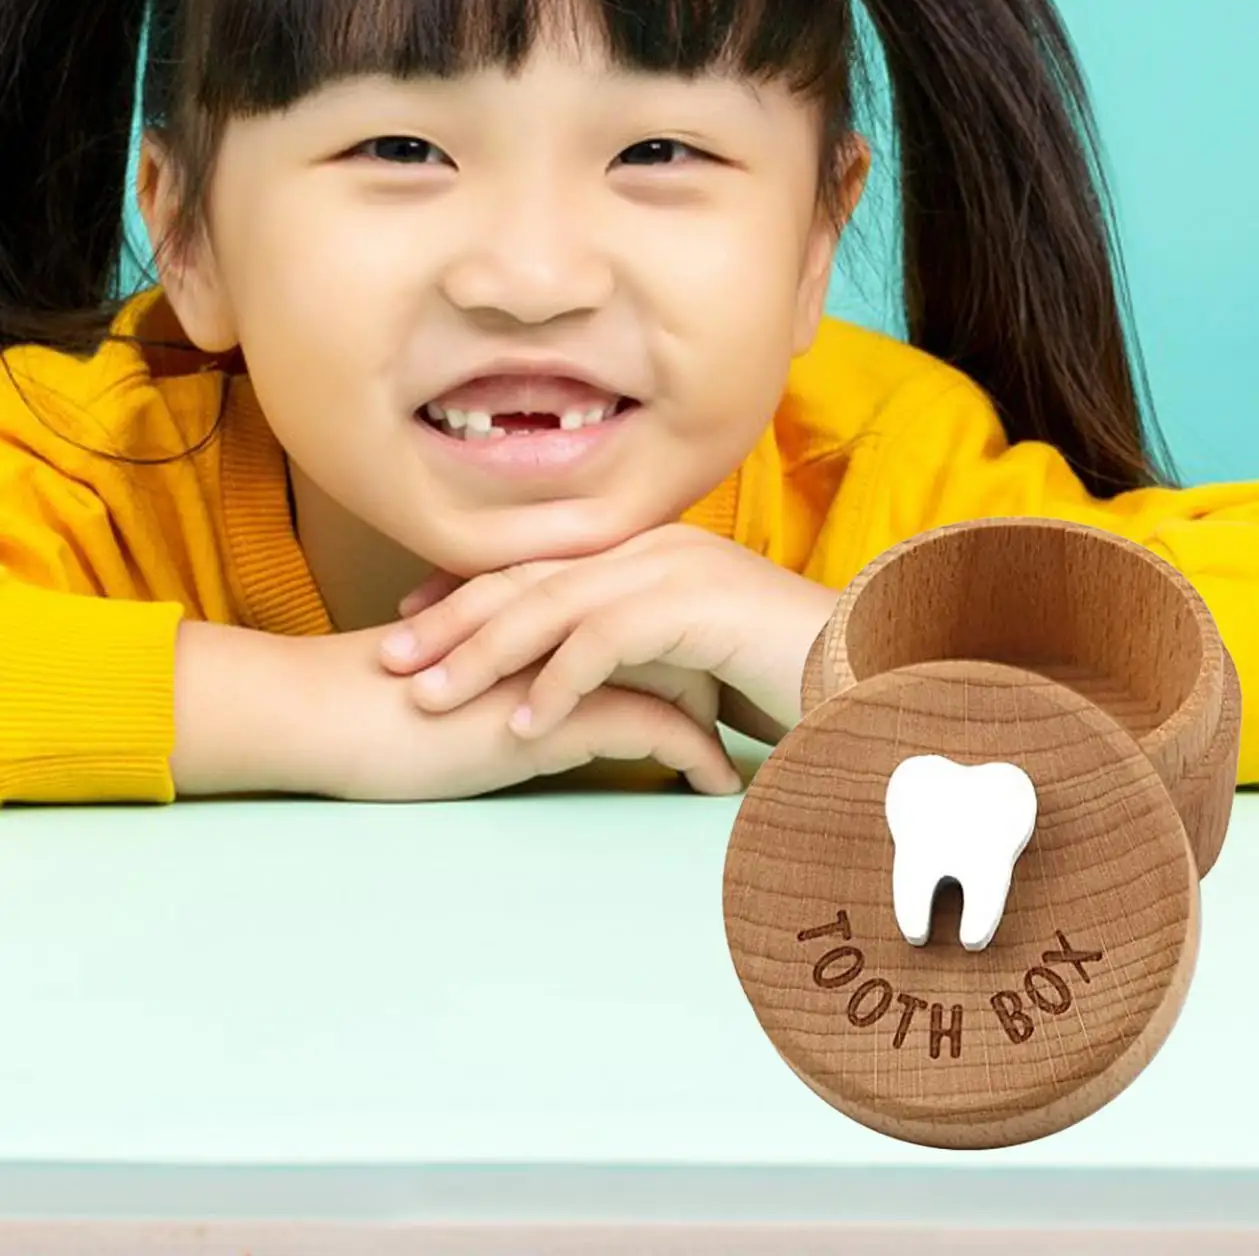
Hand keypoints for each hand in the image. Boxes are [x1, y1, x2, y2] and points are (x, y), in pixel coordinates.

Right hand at [289, 623, 741, 801]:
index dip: (692, 646)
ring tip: (758, 755)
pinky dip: (696, 756)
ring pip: (678, 676)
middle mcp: (566, 627)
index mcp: (547, 612)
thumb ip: (515, 683)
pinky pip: (653, 727)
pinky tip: (717, 786)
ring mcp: (564, 664)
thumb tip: (551, 712)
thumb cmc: (374, 708)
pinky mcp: (554, 711)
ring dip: (724, 717)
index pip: (644, 617)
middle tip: (760, 716)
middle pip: (677, 638)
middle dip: (723, 678)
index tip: (730, 681)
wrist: (316, 711)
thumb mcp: (464, 688)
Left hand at [378, 524, 839, 743]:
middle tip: (389, 657)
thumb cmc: (776, 671)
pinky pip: (605, 640)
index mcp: (646, 548)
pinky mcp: (694, 604)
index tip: (410, 626)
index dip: (468, 593)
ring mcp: (673, 568)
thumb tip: (569, 685)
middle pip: (530, 576)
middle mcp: (652, 546)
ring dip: (483, 651)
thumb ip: (630, 654)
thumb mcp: (688, 656)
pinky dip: (557, 681)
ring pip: (553, 604)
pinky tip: (522, 723)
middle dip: (453, 618)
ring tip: (429, 696)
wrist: (860, 667)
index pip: (538, 564)